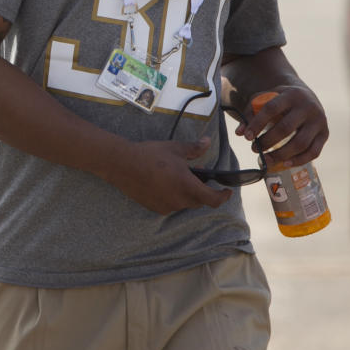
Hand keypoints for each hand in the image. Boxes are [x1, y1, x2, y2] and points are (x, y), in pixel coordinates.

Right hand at [109, 137, 232, 213]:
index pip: (213, 200)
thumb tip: (207, 142)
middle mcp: (179, 200)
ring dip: (186, 194)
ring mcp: (167, 206)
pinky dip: (173, 197)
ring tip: (177, 179)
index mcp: (188, 186)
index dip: (223, 197)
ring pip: (184, 203)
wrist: (123, 164)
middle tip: (197, 178)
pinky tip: (164, 184)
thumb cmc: (150, 155)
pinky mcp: (155, 208)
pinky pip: (171, 205)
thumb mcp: (175, 148)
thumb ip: (194, 148)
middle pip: (199, 201)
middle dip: (202, 192)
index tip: (227, 191)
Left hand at [238, 85, 327, 167]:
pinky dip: (299, 160)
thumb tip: (239, 133)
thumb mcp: (265, 99)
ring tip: (267, 159)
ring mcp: (319, 121)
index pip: (271, 108)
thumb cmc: (280, 100)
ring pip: (300, 143)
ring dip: (281, 154)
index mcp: (291, 95)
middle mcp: (308, 107)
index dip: (258, 123)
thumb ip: (251, 113)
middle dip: (267, 141)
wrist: (306, 96)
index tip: (247, 137)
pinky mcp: (325, 134)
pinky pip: (314, 152)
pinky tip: (285, 164)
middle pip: (285, 128)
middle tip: (254, 149)